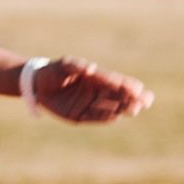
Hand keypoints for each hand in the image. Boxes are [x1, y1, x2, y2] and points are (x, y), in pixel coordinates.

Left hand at [33, 57, 152, 124]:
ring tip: (135, 109)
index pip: (115, 82)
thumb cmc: (54, 71)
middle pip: (119, 96)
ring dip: (123, 108)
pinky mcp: (80, 116)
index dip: (127, 85)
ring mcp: (90, 104)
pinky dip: (106, 117)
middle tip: (145, 101)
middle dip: (132, 98)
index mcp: (96, 78)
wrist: (38, 85)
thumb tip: (91, 68)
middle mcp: (97, 92)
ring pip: (111, 108)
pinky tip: (116, 116)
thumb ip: (76, 66)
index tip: (139, 88)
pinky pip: (96, 118)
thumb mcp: (63, 65)